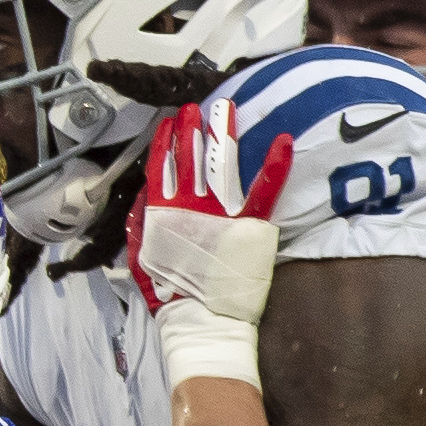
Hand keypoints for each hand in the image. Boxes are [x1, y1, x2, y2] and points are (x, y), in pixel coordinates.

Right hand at [131, 105, 292, 349]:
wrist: (198, 317)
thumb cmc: (169, 292)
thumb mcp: (142, 255)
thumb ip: (142, 223)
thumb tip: (145, 198)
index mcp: (161, 211)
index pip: (160, 167)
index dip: (163, 143)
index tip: (166, 124)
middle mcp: (188, 205)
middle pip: (189, 157)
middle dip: (190, 130)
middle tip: (194, 108)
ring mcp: (218, 212)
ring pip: (219, 163)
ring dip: (220, 134)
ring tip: (222, 110)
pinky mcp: (247, 223)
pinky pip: (264, 188)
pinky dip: (275, 164)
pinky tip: (283, 141)